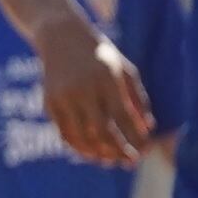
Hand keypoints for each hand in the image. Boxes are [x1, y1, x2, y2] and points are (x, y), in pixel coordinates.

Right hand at [35, 5, 154, 164]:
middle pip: (103, 131)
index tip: (143, 152)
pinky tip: (91, 153)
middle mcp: (84, 88)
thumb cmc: (100, 54)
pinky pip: (65, 133)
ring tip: (110, 161)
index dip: (134, 138)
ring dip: (98, 154)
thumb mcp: (124, 69)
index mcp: (107, 78)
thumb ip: (137, 99)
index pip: (123, 117)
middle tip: (129, 162)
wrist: (61, 36)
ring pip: (82, 137)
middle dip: (118, 151)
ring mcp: (65, 96)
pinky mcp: (50, 102)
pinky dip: (79, 148)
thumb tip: (147, 129)